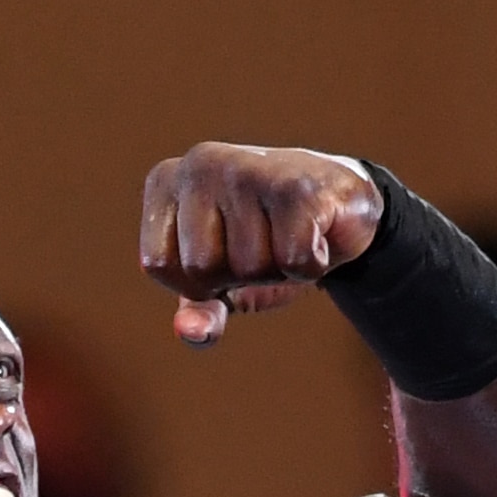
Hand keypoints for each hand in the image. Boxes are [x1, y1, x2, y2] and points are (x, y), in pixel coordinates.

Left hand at [139, 144, 383, 346]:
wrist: (339, 205)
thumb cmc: (268, 241)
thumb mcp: (222, 283)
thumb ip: (199, 312)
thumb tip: (190, 332)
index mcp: (166, 182)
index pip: (157, 264)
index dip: (196, 280)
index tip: (224, 251)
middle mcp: (200, 163)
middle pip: (202, 268)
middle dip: (238, 276)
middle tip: (263, 243)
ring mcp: (246, 168)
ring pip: (249, 267)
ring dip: (278, 269)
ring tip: (288, 233)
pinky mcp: (295, 184)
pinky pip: (293, 261)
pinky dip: (311, 266)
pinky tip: (316, 233)